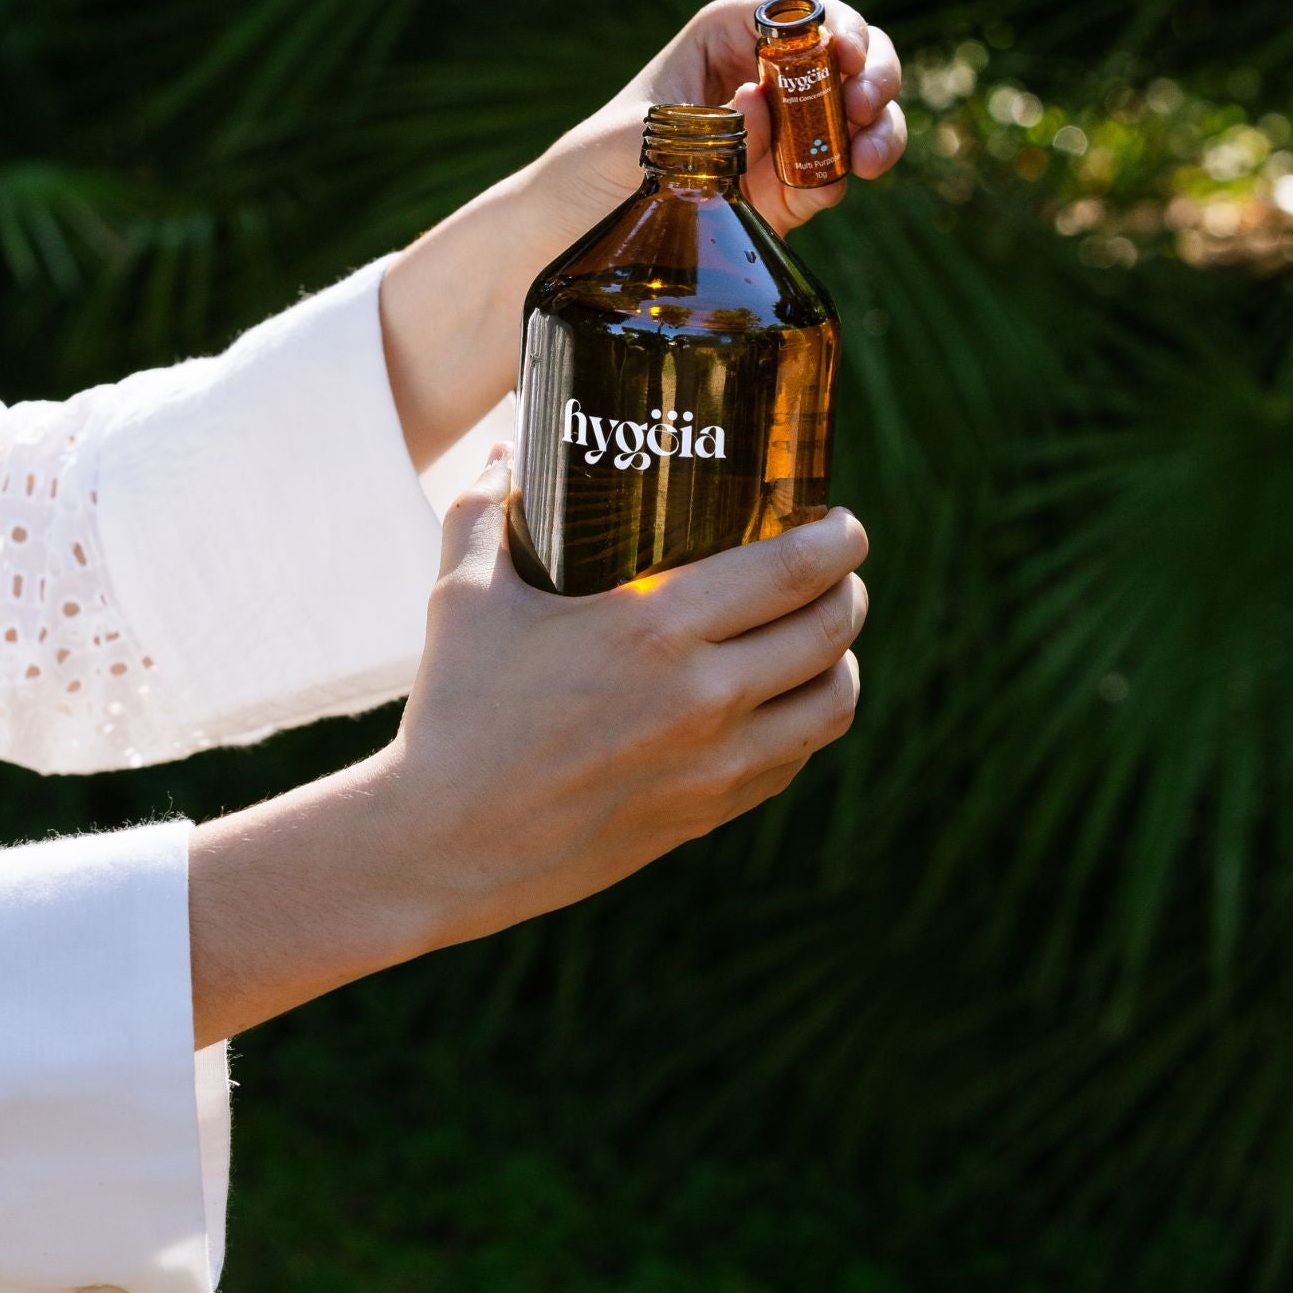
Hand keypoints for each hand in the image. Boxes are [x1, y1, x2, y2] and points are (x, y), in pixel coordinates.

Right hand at [188, 446, 868, 1044]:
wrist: (444, 845)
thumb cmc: (454, 710)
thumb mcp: (461, 595)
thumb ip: (485, 508)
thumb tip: (507, 446)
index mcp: (653, 629)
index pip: (793, 571)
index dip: (838, 538)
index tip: (840, 520)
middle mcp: (702, 696)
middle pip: (831, 628)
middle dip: (848, 586)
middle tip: (835, 565)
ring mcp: (713, 764)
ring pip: (834, 700)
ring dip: (841, 657)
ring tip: (822, 632)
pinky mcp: (708, 814)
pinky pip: (796, 758)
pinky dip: (807, 719)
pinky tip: (784, 697)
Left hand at [535, 0, 906, 239]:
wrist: (567, 238)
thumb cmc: (588, 168)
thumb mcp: (631, 140)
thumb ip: (699, 128)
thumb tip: (762, 108)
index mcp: (722, 41)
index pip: (795, 10)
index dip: (834, 21)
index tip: (845, 52)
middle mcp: (760, 78)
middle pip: (844, 51)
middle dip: (872, 69)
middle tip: (866, 103)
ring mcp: (779, 134)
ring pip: (855, 110)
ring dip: (880, 123)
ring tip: (871, 154)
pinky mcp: (788, 189)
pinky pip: (837, 170)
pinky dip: (853, 170)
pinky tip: (843, 180)